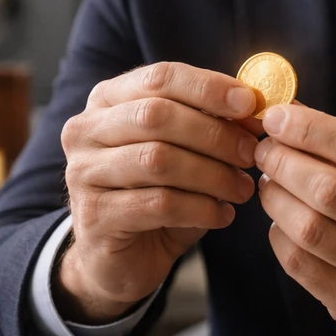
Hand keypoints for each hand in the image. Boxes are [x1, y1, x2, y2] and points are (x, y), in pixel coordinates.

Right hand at [57, 62, 262, 322]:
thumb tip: (253, 105)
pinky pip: (159, 203)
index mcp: (108, 100)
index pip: (160, 77)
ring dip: (212, 174)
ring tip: (242, 189)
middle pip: (157, 116)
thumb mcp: (184, 151)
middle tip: (251, 153)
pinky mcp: (94, 215)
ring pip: (158, 160)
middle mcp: (86, 130)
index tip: (250, 104)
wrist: (121, 258)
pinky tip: (222, 215)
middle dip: (214, 133)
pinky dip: (201, 208)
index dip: (208, 88)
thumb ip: (211, 123)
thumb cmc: (157, 194)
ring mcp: (83, 172)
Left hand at [254, 105, 335, 335]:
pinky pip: (300, 263)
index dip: (310, 129)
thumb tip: (288, 113)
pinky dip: (280, 233)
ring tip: (269, 181)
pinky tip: (282, 219)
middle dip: (285, 162)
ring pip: (310, 229)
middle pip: (330, 190)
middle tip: (265, 149)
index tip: (277, 117)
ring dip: (276, 197)